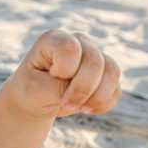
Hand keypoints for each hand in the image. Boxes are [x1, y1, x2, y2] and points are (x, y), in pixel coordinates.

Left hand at [2, 29, 122, 118]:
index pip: (71, 49)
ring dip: (97, 97)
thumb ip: (58, 87)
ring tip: (78, 108)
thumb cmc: (31, 90)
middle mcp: (79, 41)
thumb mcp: (33, 90)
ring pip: (112, 72)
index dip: (64, 70)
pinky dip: (103, 104)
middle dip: (82, 89)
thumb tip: (89, 88)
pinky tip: (86, 108)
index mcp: (54, 39)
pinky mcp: (106, 74)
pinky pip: (116, 90)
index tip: (51, 77)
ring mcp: (95, 55)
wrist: (35, 100)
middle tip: (66, 105)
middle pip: (95, 62)